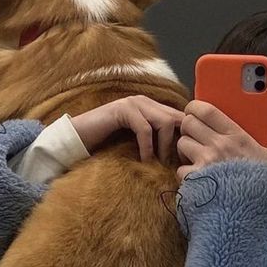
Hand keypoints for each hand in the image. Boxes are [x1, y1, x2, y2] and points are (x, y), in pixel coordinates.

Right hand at [69, 96, 184, 162]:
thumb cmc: (108, 145)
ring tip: (161, 164)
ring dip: (165, 146)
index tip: (186, 160)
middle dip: (180, 142)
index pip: (181, 117)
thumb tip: (180, 159)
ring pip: (165, 122)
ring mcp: (134, 103)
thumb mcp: (138, 143)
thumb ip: (156, 143)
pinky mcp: (123, 110)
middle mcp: (146, 101)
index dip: (188, 137)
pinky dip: (147, 147)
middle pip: (178, 118)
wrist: (78, 138)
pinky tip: (145, 161)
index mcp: (152, 107)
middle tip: (177, 164)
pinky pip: (144, 129)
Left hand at [176, 101, 266, 182]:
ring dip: (187, 149)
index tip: (195, 110)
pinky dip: (187, 174)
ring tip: (197, 156)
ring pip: (182, 144)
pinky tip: (199, 177)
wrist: (259, 215)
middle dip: (189, 126)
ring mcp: (205, 164)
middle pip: (188, 123)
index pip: (205, 109)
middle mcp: (218, 146)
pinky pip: (181, 170)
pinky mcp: (196, 182)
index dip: (195, 106)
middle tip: (197, 134)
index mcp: (236, 135)